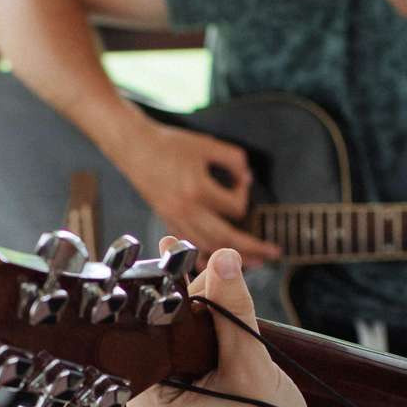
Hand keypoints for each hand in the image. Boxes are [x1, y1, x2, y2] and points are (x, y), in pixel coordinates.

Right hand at [108, 119, 281, 268]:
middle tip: (271, 254)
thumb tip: (247, 179)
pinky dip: (205, 256)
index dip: (243, 196)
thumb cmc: (168, 144)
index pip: (234, 207)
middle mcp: (186, 210)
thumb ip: (233, 158)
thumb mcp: (207, 144)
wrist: (135, 147)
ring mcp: (175, 219)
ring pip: (207, 247)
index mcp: (197, 190)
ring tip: (252, 263)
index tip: (241, 183)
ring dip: (231, 257)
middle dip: (252, 249)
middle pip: (225, 239)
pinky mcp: (168, 222)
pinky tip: (217, 261)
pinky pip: (189, 246)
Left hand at [125, 242, 343, 406]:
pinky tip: (215, 312)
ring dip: (193, 320)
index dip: (163, 296)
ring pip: (170, 350)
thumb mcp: (251, 364)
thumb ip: (232, 310)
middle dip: (180, 304)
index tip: (172, 256)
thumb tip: (223, 258)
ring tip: (212, 281)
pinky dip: (200, 341)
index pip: (144, 336)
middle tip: (199, 262)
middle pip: (155, 340)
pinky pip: (183, 365)